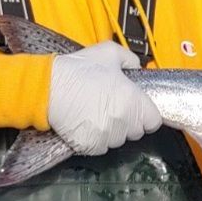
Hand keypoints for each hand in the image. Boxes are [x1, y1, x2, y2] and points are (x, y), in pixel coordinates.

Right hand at [47, 41, 161, 154]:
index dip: (146, 115)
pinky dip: (96, 139)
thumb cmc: (78, 70)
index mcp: (133, 101)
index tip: (136, 109)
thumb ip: (130, 60)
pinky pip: (101, 147)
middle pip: (136, 131)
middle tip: (112, 107)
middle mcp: (124, 122)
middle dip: (128, 121)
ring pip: (118, 140)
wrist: (48, 87)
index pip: (154, 121)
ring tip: (96, 113)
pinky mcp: (90, 146)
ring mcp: (107, 136)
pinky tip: (86, 123)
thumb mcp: (109, 53)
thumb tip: (136, 67)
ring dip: (112, 131)